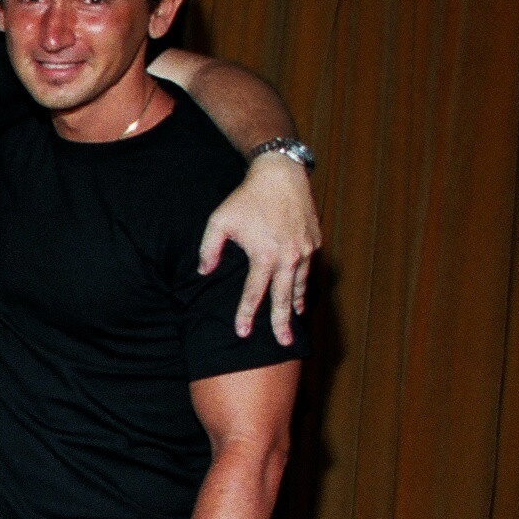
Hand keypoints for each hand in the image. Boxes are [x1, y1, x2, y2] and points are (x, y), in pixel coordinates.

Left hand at [200, 153, 316, 344]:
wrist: (280, 175)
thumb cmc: (246, 198)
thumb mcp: (219, 222)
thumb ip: (209, 250)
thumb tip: (204, 274)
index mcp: (265, 255)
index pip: (254, 293)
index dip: (246, 315)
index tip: (242, 333)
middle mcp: (289, 256)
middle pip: (284, 298)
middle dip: (281, 323)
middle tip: (282, 343)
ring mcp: (305, 250)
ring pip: (299, 285)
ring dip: (295, 305)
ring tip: (293, 322)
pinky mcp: (314, 242)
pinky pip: (308, 270)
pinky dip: (303, 284)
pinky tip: (298, 294)